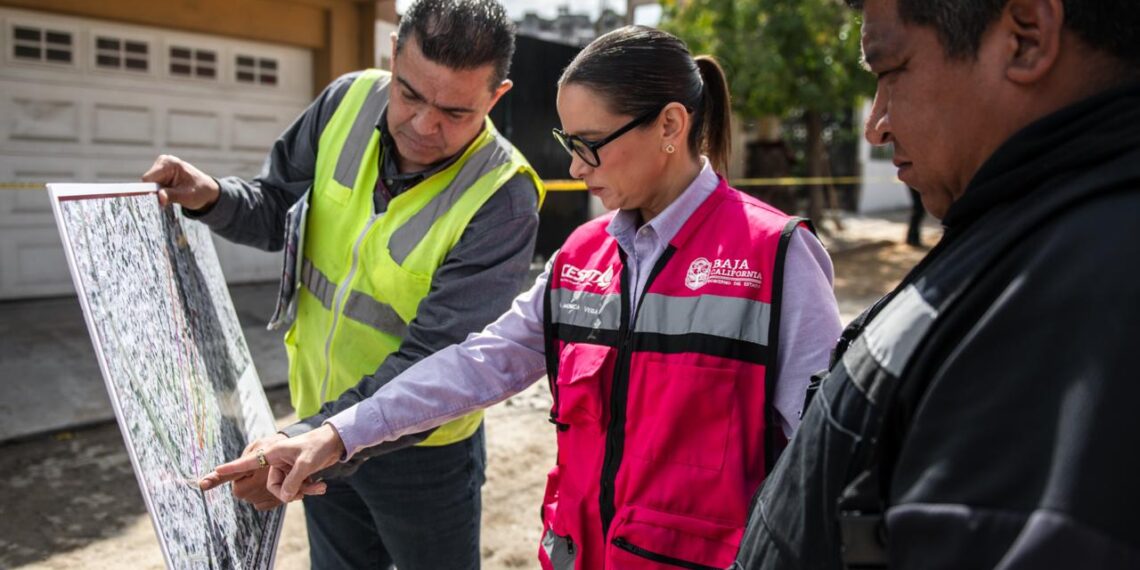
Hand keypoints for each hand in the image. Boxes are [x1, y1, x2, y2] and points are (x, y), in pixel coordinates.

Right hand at [141, 154, 220, 209]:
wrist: (207, 191)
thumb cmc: (200, 192)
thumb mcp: (187, 196)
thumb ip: (172, 196)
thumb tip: (160, 198)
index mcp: (169, 163)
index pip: (148, 178)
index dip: (149, 191)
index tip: (155, 200)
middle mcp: (163, 162)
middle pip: (147, 182)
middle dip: (154, 192)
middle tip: (168, 199)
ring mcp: (161, 167)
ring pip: (149, 185)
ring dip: (157, 193)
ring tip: (171, 195)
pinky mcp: (160, 174)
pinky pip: (152, 185)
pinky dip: (159, 192)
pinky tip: (169, 194)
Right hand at [200, 424, 345, 502]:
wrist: (335, 443)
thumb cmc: (319, 446)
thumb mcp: (307, 463)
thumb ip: (293, 481)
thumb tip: (285, 497)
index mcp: (272, 452)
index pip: (247, 463)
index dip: (230, 469)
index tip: (213, 472)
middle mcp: (274, 461)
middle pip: (270, 485)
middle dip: (285, 492)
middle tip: (303, 492)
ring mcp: (283, 469)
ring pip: (282, 490)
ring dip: (300, 491)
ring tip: (318, 486)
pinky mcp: (291, 474)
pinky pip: (292, 489)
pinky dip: (306, 490)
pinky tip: (320, 486)